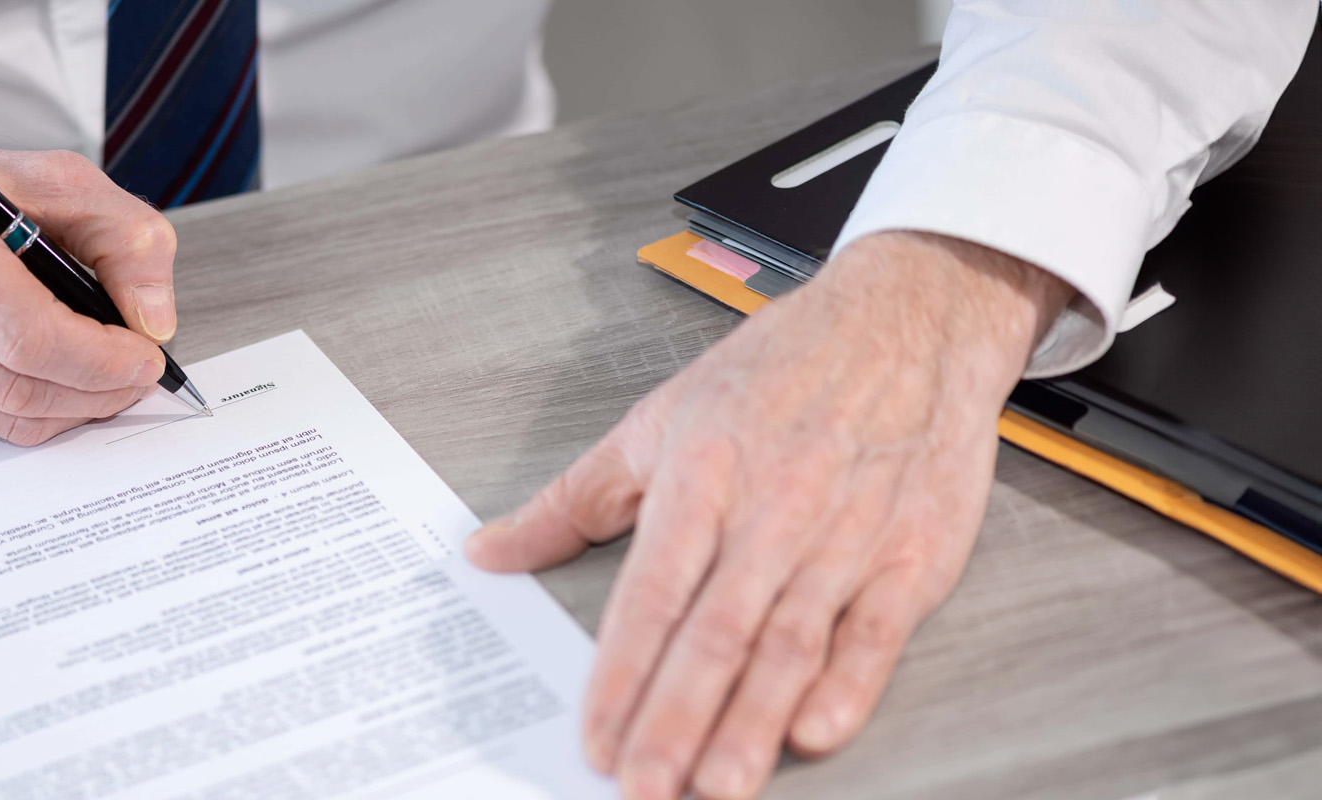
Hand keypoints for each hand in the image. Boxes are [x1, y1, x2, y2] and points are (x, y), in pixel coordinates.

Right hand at [0, 147, 176, 443]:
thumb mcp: (61, 183)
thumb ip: (125, 237)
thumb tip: (154, 322)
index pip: (28, 337)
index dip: (101, 359)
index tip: (147, 356)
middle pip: (21, 389)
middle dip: (98, 391)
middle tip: (138, 375)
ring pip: (7, 420)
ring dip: (73, 409)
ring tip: (105, 378)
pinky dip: (33, 414)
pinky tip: (50, 380)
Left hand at [466, 232, 1073, 798]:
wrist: (912, 314)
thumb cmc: (783, 366)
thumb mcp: (659, 417)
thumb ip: (572, 499)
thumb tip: (489, 551)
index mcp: (703, 474)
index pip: (652, 593)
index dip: (622, 673)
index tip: (597, 738)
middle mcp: (774, 508)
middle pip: (717, 631)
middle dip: (676, 718)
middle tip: (645, 788)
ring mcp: (847, 533)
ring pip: (791, 642)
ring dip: (754, 720)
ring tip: (720, 783)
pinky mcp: (913, 550)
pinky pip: (878, 628)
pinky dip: (851, 681)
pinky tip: (818, 729)